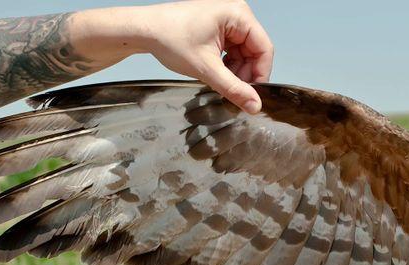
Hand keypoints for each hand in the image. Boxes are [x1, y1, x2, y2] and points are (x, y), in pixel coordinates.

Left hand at [73, 1, 273, 113]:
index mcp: (238, 14)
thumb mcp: (206, 68)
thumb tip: (255, 106)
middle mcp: (236, 14)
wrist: (144, 30)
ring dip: (235, 73)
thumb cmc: (170, 38)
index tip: (252, 95)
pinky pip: (233, 52)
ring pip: (244, 55)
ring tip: (219, 81)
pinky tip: (215, 73)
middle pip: (255, 53)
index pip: (264, 49)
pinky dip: (227, 66)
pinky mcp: (219, 29)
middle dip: (245, 75)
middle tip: (232, 92)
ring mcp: (228, 21)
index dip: (260, 75)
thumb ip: (233, 89)